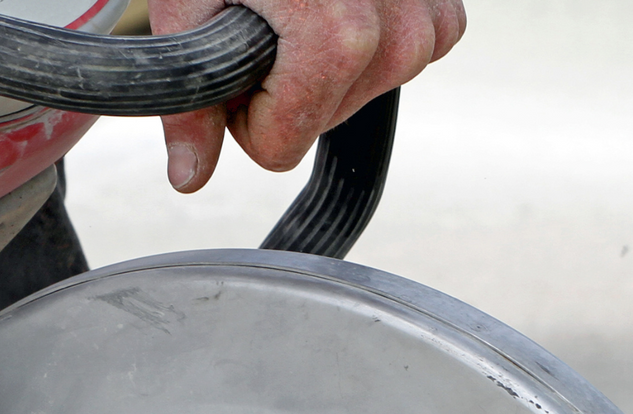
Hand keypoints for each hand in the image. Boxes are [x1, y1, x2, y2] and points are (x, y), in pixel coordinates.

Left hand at [149, 0, 465, 191]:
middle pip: (322, 124)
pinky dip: (368, 41)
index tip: (239, 56)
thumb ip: (191, 100)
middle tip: (269, 17)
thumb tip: (189, 176)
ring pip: (362, 96)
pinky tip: (340, 2)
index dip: (244, 113)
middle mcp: (396, 32)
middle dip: (285, 87)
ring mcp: (426, 17)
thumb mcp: (190, 6)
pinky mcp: (443, 6)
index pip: (281, 147)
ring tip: (301, 2)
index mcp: (337, 40)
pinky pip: (404, 59)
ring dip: (325, 64)